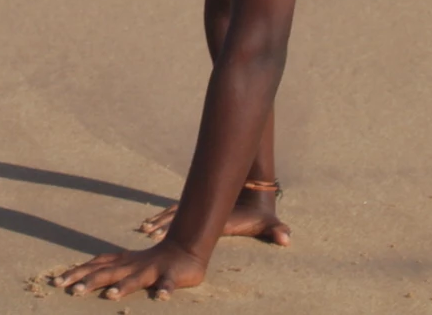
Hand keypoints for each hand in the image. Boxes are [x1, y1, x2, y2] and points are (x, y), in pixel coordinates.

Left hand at [54, 242, 205, 299]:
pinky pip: (168, 283)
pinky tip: (162, 297)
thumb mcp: (126, 263)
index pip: (94, 266)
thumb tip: (81, 277)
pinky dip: (166, 290)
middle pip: (108, 273)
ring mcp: (152, 270)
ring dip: (123, 287)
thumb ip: (108, 269)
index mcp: (121, 263)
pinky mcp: (171, 275)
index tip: (56, 282)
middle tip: (72, 291)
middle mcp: (132, 265)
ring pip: (135, 279)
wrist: (184, 249)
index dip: (76, 273)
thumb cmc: (151, 261)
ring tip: (110, 296)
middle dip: (90, 281)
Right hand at [137, 190, 289, 246]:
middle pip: (178, 215)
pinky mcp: (200, 211)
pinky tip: (153, 226)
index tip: (162, 229)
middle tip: (146, 230)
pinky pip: (178, 214)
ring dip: (161, 221)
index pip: (192, 218)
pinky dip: (165, 219)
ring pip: (175, 214)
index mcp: (215, 216)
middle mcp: (205, 209)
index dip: (176, 223)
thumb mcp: (268, 222)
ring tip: (145, 229)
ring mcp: (201, 209)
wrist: (256, 195)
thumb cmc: (260, 213)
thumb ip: (277, 229)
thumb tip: (286, 237)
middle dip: (162, 222)